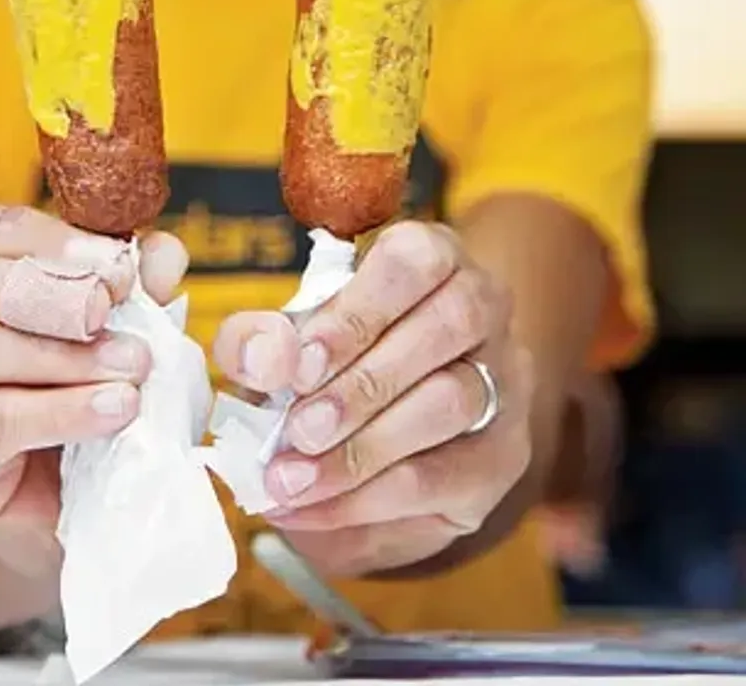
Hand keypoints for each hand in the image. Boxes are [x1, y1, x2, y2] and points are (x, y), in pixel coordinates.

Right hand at [0, 205, 186, 577]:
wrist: (91, 500)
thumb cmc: (98, 392)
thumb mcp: (128, 329)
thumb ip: (141, 288)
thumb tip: (162, 252)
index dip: (56, 242)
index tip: (121, 269)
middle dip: (38, 288)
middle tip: (108, 310)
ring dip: (60, 355)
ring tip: (132, 367)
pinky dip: (61, 411)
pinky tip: (117, 409)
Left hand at [214, 221, 532, 575]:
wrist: (382, 428)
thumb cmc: (334, 363)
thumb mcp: (286, 340)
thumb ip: (260, 340)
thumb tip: (262, 358)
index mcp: (433, 256)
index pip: (413, 260)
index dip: (357, 312)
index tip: (302, 364)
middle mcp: (483, 305)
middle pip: (444, 328)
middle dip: (360, 387)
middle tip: (296, 432)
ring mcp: (504, 380)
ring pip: (450, 402)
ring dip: (362, 449)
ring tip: (293, 478)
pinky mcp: (503, 455)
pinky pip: (443, 476)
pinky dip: (367, 499)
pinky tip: (314, 508)